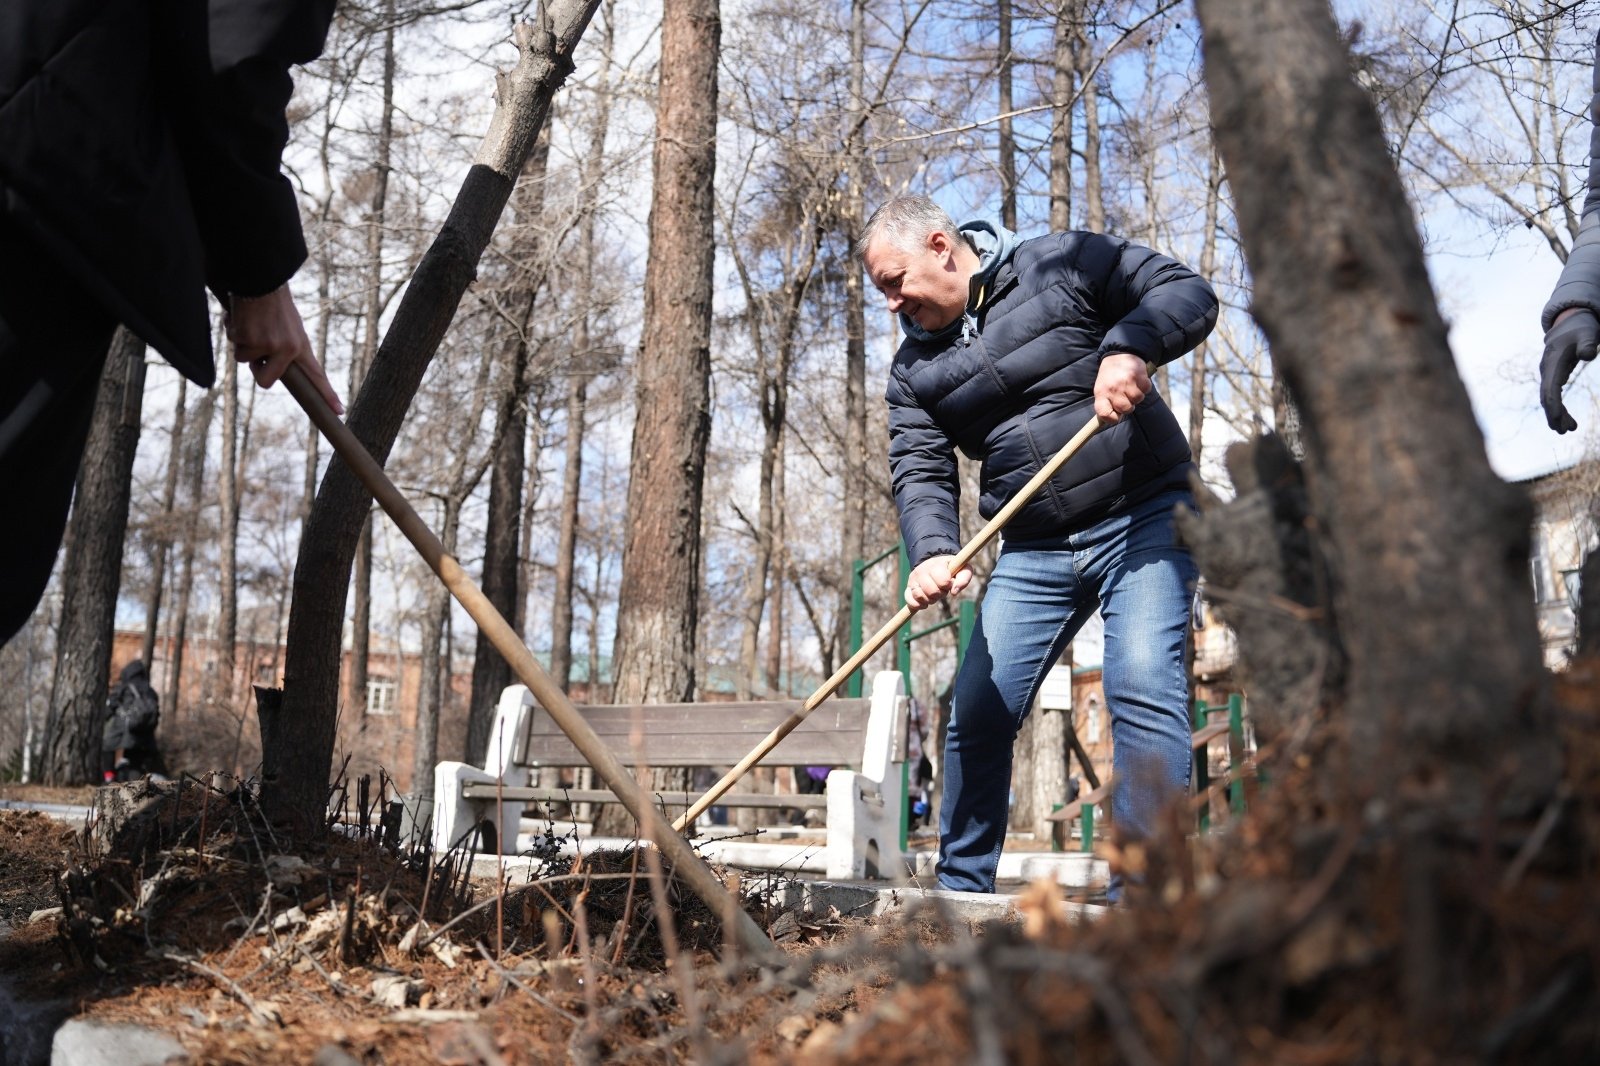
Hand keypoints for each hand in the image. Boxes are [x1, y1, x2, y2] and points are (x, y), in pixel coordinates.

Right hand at [226, 284, 343, 415]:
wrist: (261, 280)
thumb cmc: (273, 304)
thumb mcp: (289, 328)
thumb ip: (284, 350)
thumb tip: (267, 368)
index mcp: (300, 346)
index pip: (316, 375)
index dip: (327, 394)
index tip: (339, 411)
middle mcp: (287, 349)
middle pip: (265, 382)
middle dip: (257, 370)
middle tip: (256, 351)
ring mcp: (268, 345)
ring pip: (244, 359)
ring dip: (243, 343)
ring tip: (252, 323)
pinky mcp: (249, 338)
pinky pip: (234, 343)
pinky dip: (233, 330)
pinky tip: (242, 316)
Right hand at [904, 555, 972, 611]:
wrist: (936, 563)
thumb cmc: (952, 569)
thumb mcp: (963, 569)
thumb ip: (964, 578)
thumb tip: (954, 592)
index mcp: (936, 565)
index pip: (942, 580)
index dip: (948, 585)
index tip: (949, 581)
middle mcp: (922, 570)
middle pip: (931, 590)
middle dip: (939, 594)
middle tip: (942, 589)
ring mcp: (913, 579)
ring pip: (919, 595)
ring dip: (929, 600)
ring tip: (934, 595)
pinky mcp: (909, 588)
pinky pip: (909, 600)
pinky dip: (917, 605)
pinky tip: (924, 603)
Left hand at [1094, 351, 1150, 423]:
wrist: (1120, 353)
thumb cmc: (1110, 375)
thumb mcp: (1102, 388)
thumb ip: (1106, 404)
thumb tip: (1114, 420)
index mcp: (1101, 393)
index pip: (1104, 414)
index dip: (1112, 419)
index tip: (1115, 415)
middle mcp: (1113, 388)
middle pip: (1126, 409)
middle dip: (1128, 405)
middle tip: (1125, 395)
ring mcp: (1126, 382)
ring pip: (1138, 400)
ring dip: (1137, 395)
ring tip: (1131, 385)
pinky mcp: (1139, 376)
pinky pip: (1146, 390)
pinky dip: (1144, 386)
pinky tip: (1137, 380)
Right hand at [1540, 307, 1597, 433]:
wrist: (1570, 322)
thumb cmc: (1581, 328)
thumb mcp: (1588, 333)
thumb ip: (1589, 343)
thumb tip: (1588, 356)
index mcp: (1553, 362)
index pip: (1550, 389)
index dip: (1554, 406)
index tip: (1559, 422)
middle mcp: (1546, 370)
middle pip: (1546, 397)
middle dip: (1554, 415)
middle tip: (1565, 431)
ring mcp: (1548, 374)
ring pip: (1548, 399)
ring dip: (1556, 415)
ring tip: (1570, 429)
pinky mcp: (1553, 376)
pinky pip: (1553, 395)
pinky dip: (1558, 408)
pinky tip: (1567, 419)